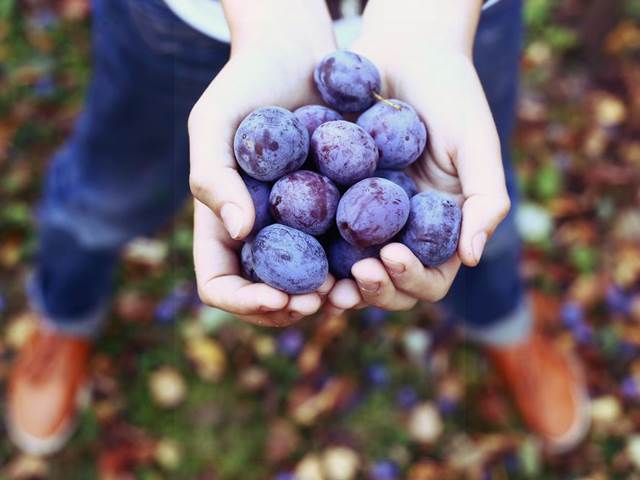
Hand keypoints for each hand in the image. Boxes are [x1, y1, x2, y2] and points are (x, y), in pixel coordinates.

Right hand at [189, 1, 336, 325]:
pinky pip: (343, 248)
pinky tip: (376, 258)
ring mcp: (300, 226)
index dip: (244, 302)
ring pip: (309, 282)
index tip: (278, 296)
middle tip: (321, 301)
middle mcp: (261, 234)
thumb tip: (240, 233)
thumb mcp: (214, 123)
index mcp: (223, 224)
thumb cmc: (244, 84)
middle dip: (291, 307)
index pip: (220, 284)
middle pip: (267, 296)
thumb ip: (213, 177)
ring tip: (353, 287)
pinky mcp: (336, 209)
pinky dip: (356, 262)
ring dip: (329, 296)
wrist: (296, 53)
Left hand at [327, 0, 510, 313]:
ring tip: (323, 286)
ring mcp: (366, 220)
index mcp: (439, 229)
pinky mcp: (334, 201)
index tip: (390, 255)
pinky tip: (295, 252)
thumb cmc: (450, 94)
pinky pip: (320, 236)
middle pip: (389, 284)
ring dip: (340, 286)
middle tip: (357, 274)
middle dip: (375, 289)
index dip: (412, 278)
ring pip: (351, 271)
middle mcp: (402, 232)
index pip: (430, 277)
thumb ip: (486, 199)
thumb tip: (471, 258)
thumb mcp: (477, 143)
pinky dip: (311, 252)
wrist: (404, 53)